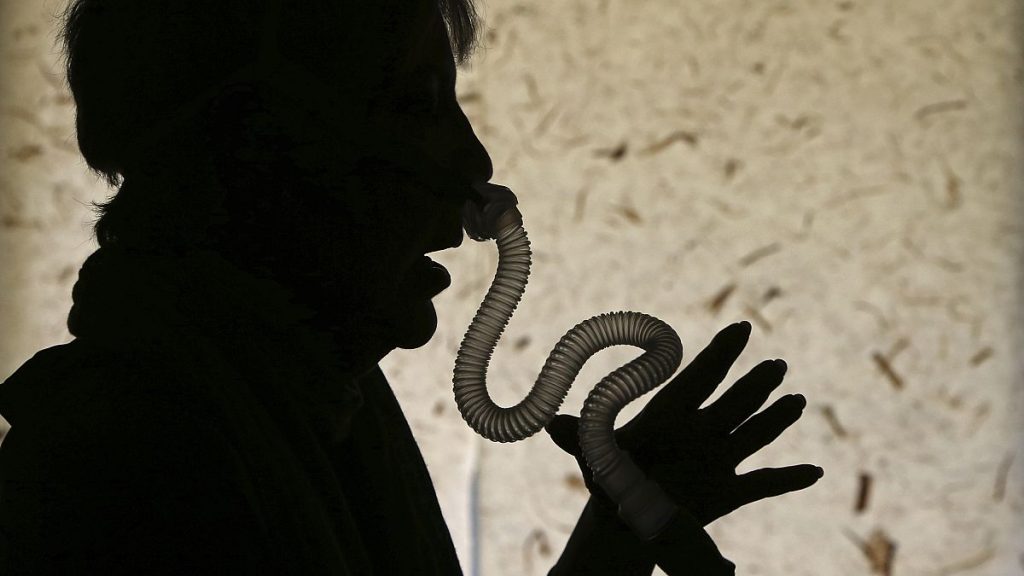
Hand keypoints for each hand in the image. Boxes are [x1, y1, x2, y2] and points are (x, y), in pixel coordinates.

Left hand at [546, 321, 822, 526]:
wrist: (626, 517)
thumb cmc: (610, 480)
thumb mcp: (595, 459)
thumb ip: (581, 440)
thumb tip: (551, 425)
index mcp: (669, 415)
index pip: (698, 378)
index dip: (719, 355)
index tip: (740, 328)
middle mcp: (699, 431)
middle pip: (731, 403)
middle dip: (753, 385)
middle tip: (776, 363)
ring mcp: (717, 460)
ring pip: (752, 434)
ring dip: (775, 420)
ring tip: (797, 400)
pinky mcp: (727, 492)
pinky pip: (763, 484)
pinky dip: (788, 479)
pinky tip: (814, 472)